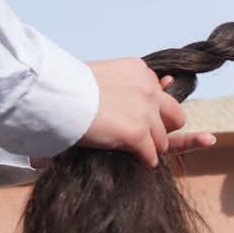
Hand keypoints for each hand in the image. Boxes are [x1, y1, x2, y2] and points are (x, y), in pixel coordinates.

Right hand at [75, 61, 213, 167]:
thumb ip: (130, 82)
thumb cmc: (72, 85)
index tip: (139, 115)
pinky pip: (151, 155)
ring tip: (135, 151)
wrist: (59, 94)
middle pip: (174, 115)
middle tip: (147, 136)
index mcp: (140, 70)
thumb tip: (167, 81)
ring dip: (150, 147)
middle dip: (163, 128)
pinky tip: (135, 161)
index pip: (160, 92)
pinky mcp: (137, 134)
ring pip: (162, 140)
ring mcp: (145, 112)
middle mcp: (148, 88)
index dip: (151, 108)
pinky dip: (144, 161)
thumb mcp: (106, 73)